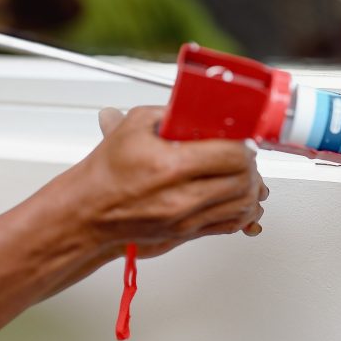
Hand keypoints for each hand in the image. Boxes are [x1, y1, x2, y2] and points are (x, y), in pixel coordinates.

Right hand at [55, 106, 267, 258]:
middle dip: (250, 163)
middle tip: (245, 154)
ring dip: (252, 187)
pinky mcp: (188, 233)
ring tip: (247, 174)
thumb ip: (175, 112)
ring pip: (243, 204)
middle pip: (243, 179)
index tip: (242, 139)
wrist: (88, 212)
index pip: (231, 155)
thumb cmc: (107, 172)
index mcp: (170, 166)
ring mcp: (186, 219)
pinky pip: (232, 225)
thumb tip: (206, 107)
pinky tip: (243, 199)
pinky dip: (245, 211)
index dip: (244, 145)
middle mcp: (181, 197)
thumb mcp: (135, 126)